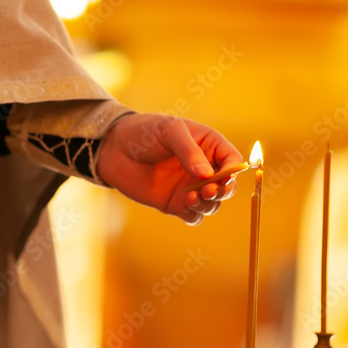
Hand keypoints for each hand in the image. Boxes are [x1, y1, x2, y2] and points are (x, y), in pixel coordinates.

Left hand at [96, 113, 243, 224]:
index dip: (233, 171)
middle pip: (227, 186)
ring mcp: (190, 187)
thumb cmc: (144, 131)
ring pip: (213, 204)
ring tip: (193, 196)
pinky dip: (196, 214)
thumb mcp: (169, 131)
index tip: (223, 177)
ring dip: (209, 204)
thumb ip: (189, 151)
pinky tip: (186, 204)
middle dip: (223, 191)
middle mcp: (204, 169)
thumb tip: (206, 175)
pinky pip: (194, 216)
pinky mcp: (176, 203)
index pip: (233, 161)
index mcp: (209, 146)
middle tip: (209, 190)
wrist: (114, 148)